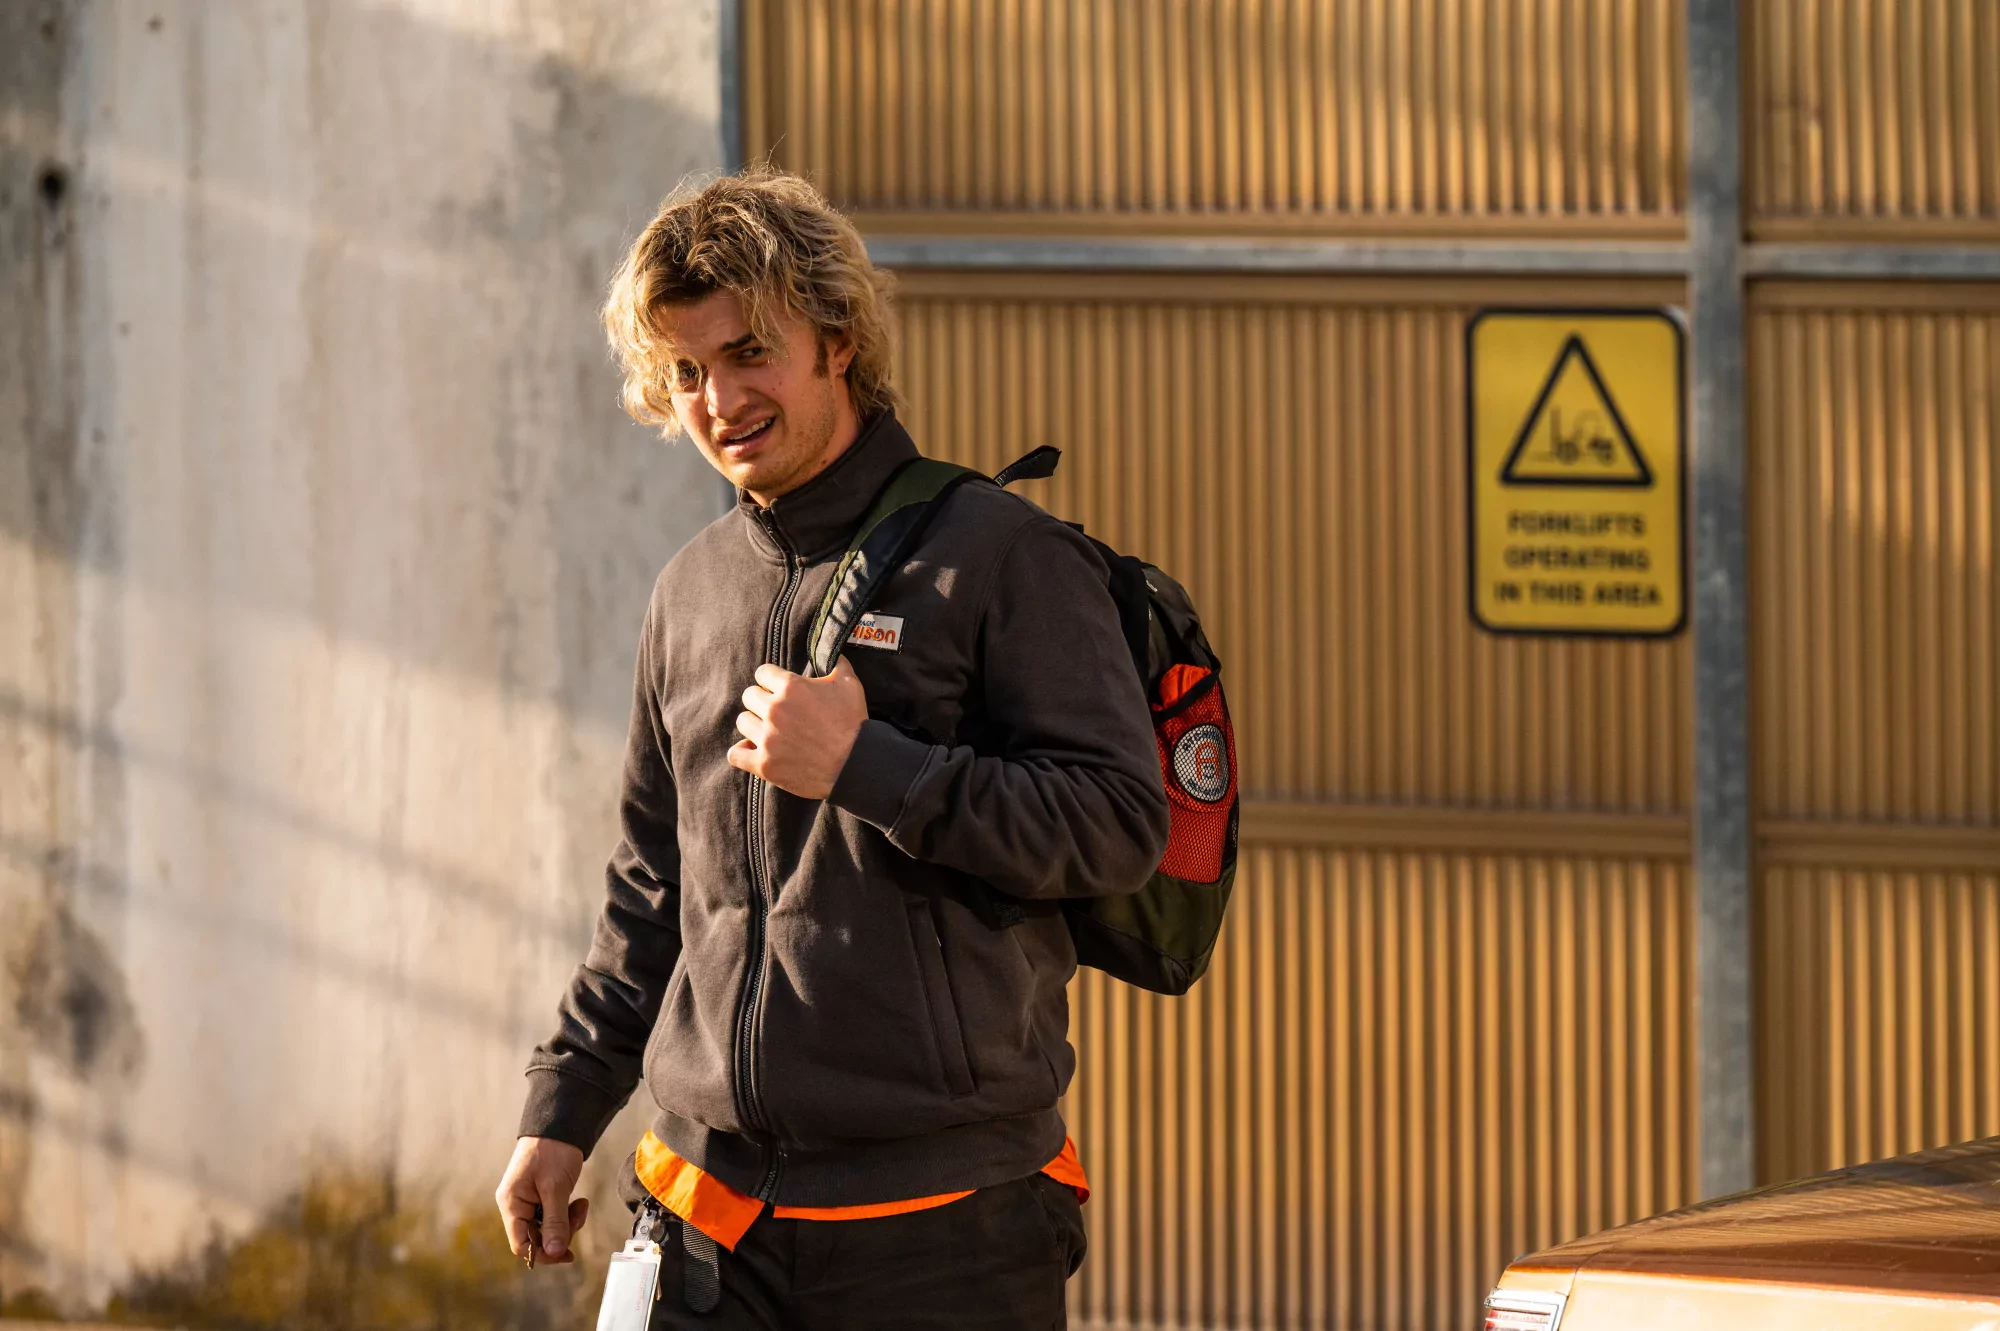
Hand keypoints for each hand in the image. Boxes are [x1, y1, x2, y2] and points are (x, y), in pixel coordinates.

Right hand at [495, 1136, 587, 1265]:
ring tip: (581, 1205)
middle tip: (579, 1215)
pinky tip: (579, 1201)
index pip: (521, 1244)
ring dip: (567, 1222)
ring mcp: (528, 1200)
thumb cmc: (553, 1150)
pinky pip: (553, 1215)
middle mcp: (516, 1205)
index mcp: (511, 1204)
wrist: (560, 1123)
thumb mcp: (556, 1188)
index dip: (543, 1253)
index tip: (567, 1252)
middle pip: (536, 1238)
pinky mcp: (541, 1195)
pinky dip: (567, 1213)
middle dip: (561, 1233)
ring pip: (548, 1227)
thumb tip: (553, 1252)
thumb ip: (555, 1221)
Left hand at [728, 658, 867, 798]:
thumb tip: (832, 650)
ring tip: (769, 730)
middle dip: (762, 700)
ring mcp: (767, 738)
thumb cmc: (853, 723)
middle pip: (749, 696)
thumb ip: (836, 662)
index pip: (762, 673)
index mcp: (791, 687)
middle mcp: (774, 710)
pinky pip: (735, 753)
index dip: (771, 679)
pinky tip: (753, 749)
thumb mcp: (849, 684)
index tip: (778, 688)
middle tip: (777, 711)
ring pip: (743, 721)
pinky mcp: (764, 764)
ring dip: (754, 724)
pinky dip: (742, 751)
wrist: (855, 764)